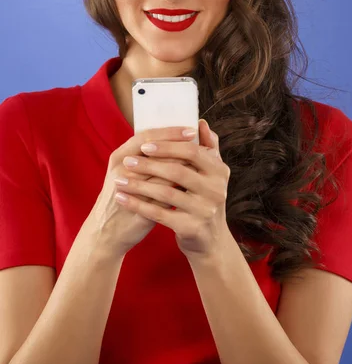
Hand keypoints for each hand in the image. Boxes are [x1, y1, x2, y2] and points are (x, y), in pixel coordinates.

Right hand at [86, 125, 198, 260]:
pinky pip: (162, 193)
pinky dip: (179, 186)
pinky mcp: (138, 207)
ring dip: (182, 164)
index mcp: (119, 157)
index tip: (190, 130)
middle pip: (154, 150)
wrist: (105, 232)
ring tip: (202, 160)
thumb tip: (175, 140)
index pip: (146, 136)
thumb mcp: (127, 172)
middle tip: (201, 145)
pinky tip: (193, 182)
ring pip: (160, 171)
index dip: (169, 132)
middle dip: (180, 145)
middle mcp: (120, 169)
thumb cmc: (122, 197)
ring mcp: (127, 188)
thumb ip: (147, 157)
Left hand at [114, 119, 230, 263]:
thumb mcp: (210, 174)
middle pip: (178, 171)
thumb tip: (201, 123)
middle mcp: (217, 190)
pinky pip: (160, 214)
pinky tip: (124, 199)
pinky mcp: (193, 228)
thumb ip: (207, 148)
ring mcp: (206, 210)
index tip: (145, 145)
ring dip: (139, 186)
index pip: (192, 152)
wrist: (209, 241)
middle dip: (149, 165)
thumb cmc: (204, 199)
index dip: (168, 147)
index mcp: (219, 171)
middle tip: (128, 162)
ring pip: (166, 193)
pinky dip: (139, 205)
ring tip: (120, 180)